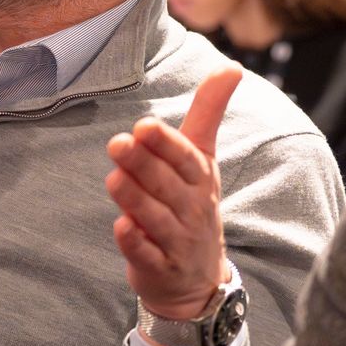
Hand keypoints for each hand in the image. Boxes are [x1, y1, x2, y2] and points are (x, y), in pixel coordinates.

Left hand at [106, 65, 240, 328]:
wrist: (197, 279)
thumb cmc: (193, 205)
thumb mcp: (204, 160)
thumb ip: (209, 113)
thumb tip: (232, 65)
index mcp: (201, 179)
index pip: (186, 158)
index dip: (166, 143)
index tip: (144, 126)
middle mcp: (193, 209)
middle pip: (166, 184)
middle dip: (142, 164)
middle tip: (117, 143)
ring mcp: (177, 241)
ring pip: (155, 218)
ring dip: (134, 198)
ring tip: (114, 179)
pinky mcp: (159, 268)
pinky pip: (147, 255)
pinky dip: (134, 243)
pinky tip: (121, 227)